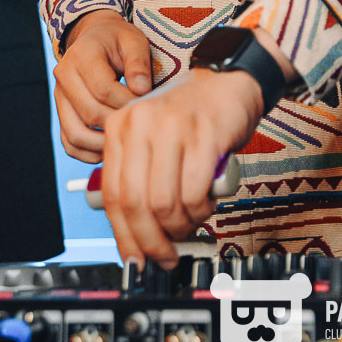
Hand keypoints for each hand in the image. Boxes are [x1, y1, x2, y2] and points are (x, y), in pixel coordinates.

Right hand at [54, 10, 151, 161]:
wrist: (95, 37)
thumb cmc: (118, 40)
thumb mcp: (133, 41)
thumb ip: (138, 63)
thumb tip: (142, 90)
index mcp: (82, 55)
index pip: (103, 89)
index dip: (126, 102)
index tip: (145, 106)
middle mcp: (64, 76)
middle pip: (90, 113)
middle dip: (117, 123)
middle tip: (139, 125)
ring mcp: (59, 97)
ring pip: (75, 134)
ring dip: (102, 144)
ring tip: (126, 140)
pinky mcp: (62, 113)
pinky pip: (70, 142)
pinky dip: (89, 152)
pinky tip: (111, 147)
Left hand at [101, 67, 263, 265]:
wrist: (228, 83)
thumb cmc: (190, 117)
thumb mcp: (150, 139)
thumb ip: (137, 178)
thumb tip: (134, 236)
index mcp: (121, 126)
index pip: (113, 194)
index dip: (125, 235)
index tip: (136, 259)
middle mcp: (141, 123)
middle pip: (135, 203)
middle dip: (152, 241)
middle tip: (165, 255)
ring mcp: (173, 127)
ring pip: (165, 203)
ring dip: (180, 226)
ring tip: (190, 222)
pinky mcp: (204, 134)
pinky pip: (194, 192)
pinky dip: (200, 210)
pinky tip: (204, 204)